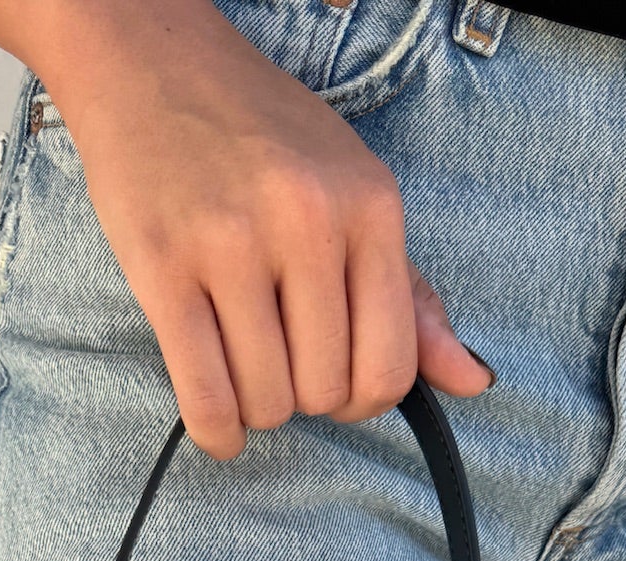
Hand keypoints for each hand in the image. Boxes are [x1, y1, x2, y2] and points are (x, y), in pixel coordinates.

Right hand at [0, 0, 491, 457]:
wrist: (152, 64)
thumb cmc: (261, 137)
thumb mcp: (355, 193)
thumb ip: (411, 295)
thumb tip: (473, 382)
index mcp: (369, 206)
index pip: (391, 365)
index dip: (364, 400)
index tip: (337, 386)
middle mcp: (308, 223)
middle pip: (327, 390)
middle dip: (304, 400)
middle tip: (281, 364)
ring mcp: (231, 245)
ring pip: (268, 401)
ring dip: (257, 410)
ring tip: (244, 370)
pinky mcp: (164, 268)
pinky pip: (205, 396)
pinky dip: (217, 431)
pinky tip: (220, 425)